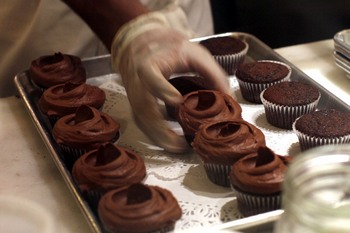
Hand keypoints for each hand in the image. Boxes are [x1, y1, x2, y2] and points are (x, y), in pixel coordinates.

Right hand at [111, 12, 229, 152]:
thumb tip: (226, 97)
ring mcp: (135, 94)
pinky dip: (156, 135)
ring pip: (141, 119)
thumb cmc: (169, 48)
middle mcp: (138, 81)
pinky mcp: (137, 104)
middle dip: (159, 128)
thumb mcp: (194, 52)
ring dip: (158, 137)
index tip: (177, 100)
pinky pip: (143, 122)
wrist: (143, 45)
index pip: (150, 75)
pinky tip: (172, 142)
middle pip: (142, 107)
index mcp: (151, 62)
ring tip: (178, 148)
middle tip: (180, 143)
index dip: (161, 88)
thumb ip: (211, 72)